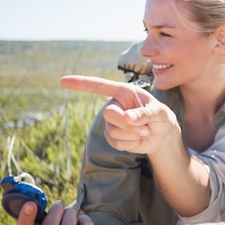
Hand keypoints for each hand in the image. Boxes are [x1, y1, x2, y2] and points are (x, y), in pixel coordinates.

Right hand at [60, 75, 177, 153]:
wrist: (163, 135)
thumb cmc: (162, 117)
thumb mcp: (161, 113)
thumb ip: (146, 113)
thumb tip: (127, 118)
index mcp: (124, 92)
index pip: (99, 86)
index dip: (80, 83)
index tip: (62, 81)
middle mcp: (115, 105)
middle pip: (108, 114)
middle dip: (126, 123)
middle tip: (144, 126)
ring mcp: (112, 122)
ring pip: (112, 131)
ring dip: (132, 134)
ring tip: (145, 131)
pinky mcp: (113, 137)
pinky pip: (116, 143)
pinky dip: (131, 143)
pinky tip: (139, 139)